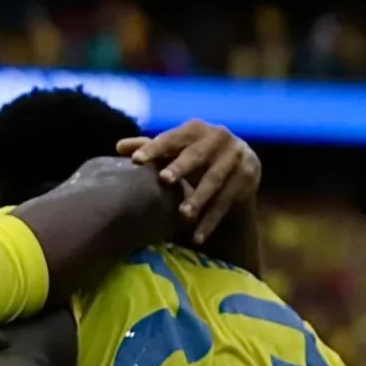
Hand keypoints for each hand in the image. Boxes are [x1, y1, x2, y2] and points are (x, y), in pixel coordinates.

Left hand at [117, 121, 259, 244]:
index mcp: (194, 129)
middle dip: (180, 167)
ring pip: (214, 181)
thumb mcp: (176, 148)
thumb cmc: (196, 153)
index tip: (136, 160)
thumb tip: (118, 147)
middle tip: (164, 179)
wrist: (241, 158)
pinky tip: (197, 236)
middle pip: (196, 155)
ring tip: (182, 215)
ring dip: (198, 199)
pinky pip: (226, 202)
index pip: (171, 138)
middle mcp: (217, 138)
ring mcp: (235, 157)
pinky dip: (211, 221)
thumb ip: (150, 147)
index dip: (154, 148)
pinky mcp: (247, 177)